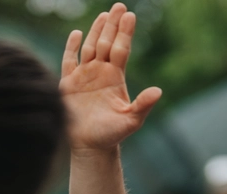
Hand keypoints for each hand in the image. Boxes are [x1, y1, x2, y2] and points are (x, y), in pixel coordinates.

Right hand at [61, 4, 161, 152]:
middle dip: (112, 25)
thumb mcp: (131, 120)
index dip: (125, 33)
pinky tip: (77, 34)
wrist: (90, 147)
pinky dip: (71, 47)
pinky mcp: (68, 84)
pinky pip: (68, 61)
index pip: (121, 49)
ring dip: (96, 31)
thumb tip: (159, 91)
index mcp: (115, 78)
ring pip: (90, 48)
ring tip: (103, 15)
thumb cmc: (111, 135)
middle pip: (107, 43)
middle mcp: (100, 73)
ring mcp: (84, 76)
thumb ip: (143, 105)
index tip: (130, 15)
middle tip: (119, 6)